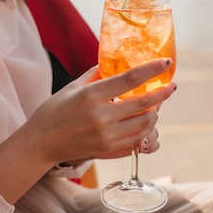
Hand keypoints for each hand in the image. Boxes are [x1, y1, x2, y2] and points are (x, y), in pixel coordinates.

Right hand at [0, 58, 175, 203]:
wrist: (41, 143)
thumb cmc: (54, 111)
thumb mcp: (73, 87)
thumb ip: (98, 74)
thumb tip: (118, 61)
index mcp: (91, 96)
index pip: (130, 80)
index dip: (152, 70)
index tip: (166, 63)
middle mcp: (101, 118)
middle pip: (144, 104)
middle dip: (163, 94)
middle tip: (171, 86)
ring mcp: (106, 137)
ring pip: (145, 125)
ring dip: (155, 113)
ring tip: (155, 105)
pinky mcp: (108, 150)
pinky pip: (138, 142)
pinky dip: (147, 131)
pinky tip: (147, 122)